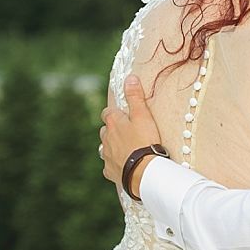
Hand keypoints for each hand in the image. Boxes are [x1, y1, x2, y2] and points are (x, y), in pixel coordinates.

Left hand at [99, 74, 162, 192]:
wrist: (143, 171)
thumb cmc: (145, 141)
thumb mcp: (143, 115)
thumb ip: (135, 96)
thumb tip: (130, 78)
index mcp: (113, 123)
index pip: (107, 113)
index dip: (114, 112)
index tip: (122, 113)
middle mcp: (106, 139)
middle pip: (105, 130)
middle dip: (112, 129)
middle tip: (127, 131)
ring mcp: (107, 156)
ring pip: (106, 148)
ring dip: (112, 146)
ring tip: (125, 148)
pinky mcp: (110, 171)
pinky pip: (110, 166)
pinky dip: (115, 164)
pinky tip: (124, 165)